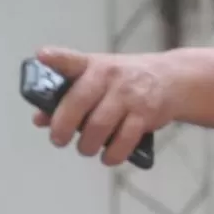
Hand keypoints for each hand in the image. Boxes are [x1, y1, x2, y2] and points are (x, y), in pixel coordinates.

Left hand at [32, 47, 175, 165]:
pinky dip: (113, 155)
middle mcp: (110, 76)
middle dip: (63, 127)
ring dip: (87, 145)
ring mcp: (129, 94)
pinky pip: (124, 141)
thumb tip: (40, 120)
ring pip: (99, 127)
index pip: (72, 60)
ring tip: (86, 149)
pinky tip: (108, 157)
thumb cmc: (126, 81)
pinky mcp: (146, 112)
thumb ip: (70, 96)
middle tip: (58, 140)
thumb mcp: (99, 79)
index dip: (57, 58)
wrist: (173, 79)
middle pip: (78, 103)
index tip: (42, 55)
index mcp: (94, 65)